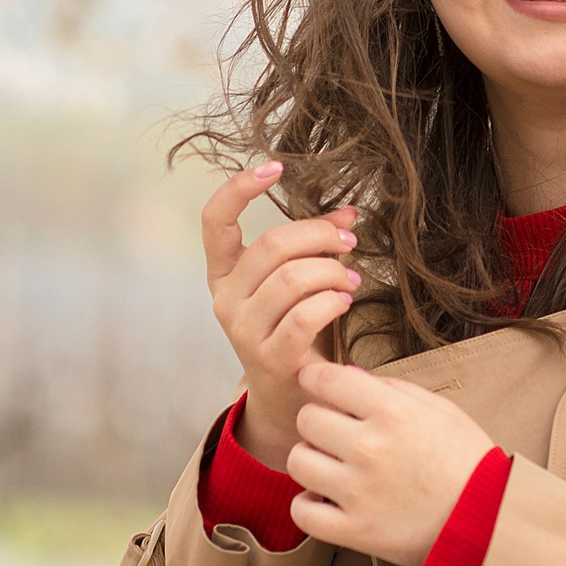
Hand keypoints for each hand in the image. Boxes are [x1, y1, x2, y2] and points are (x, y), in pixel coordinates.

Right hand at [201, 160, 360, 468]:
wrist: (293, 399)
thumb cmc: (297, 332)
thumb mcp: (299, 283)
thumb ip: (317, 246)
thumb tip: (350, 211)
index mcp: (225, 274)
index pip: (214, 221)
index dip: (239, 188)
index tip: (275, 166)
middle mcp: (226, 300)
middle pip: (272, 245)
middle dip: (319, 234)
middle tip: (348, 240)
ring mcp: (244, 330)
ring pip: (293, 278)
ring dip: (332, 270)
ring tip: (351, 277)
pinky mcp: (270, 357)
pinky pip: (305, 315)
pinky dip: (332, 301)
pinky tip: (344, 300)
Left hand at [287, 360, 496, 565]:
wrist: (488, 519)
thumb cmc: (466, 460)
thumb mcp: (439, 409)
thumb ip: (392, 388)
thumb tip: (348, 375)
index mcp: (393, 412)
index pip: (326, 379)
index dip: (316, 377)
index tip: (317, 383)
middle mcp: (370, 447)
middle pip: (306, 418)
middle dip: (318, 420)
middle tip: (336, 432)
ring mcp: (359, 491)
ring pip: (297, 461)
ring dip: (311, 460)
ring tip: (332, 466)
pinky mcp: (354, 531)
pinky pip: (301, 511)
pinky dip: (309, 505)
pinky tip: (327, 499)